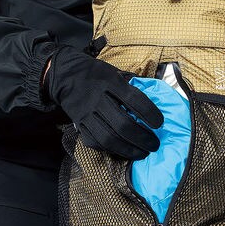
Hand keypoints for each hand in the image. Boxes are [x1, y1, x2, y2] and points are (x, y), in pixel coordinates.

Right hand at [43, 46, 162, 158]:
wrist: (64, 75)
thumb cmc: (96, 74)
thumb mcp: (114, 72)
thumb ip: (131, 85)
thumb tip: (156, 96)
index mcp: (110, 82)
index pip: (133, 99)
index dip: (149, 113)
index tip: (160, 123)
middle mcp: (97, 99)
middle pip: (122, 124)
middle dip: (142, 138)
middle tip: (155, 145)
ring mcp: (86, 114)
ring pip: (108, 138)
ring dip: (129, 149)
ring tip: (143, 153)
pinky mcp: (78, 125)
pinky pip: (95, 142)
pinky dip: (111, 150)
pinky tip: (124, 151)